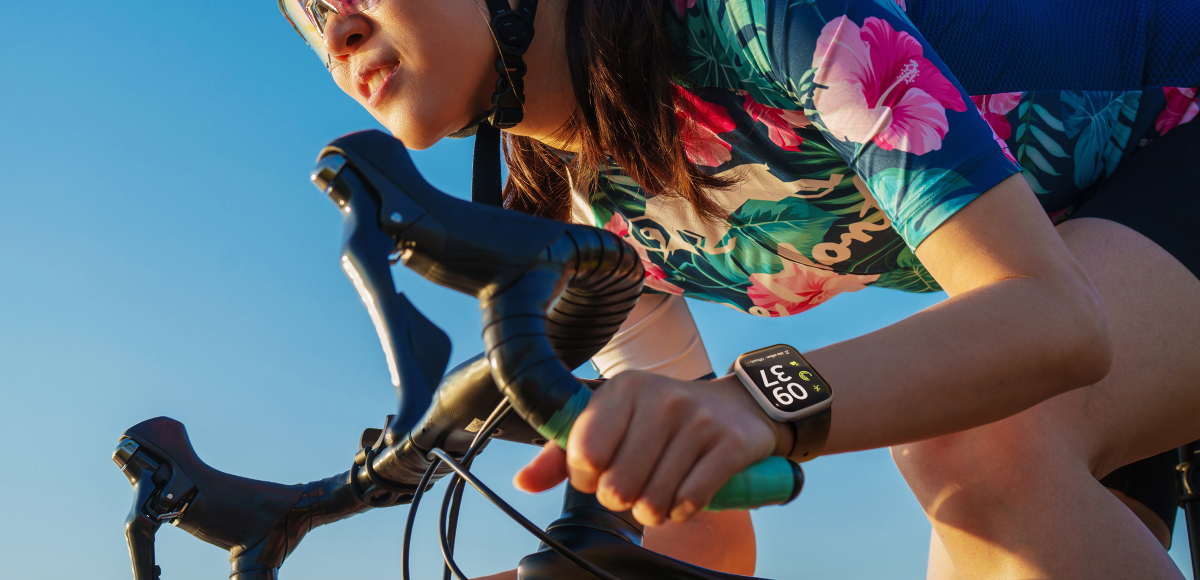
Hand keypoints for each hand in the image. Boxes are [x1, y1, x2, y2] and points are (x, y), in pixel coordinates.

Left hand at [514, 372, 792, 526]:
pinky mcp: (729, 444)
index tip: (600, 472)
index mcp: (623, 389)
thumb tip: (523, 482)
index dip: (587, 478)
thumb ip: (564, 454)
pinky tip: (684, 496)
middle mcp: (660, 399)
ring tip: (659, 494)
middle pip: (617, 487)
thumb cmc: (662, 419)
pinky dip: (683, 511)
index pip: (584, 454)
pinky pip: (690, 501)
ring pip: (653, 500)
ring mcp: (697, 420)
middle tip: (634, 487)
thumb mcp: (614, 421)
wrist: (738, 407)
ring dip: (653, 511)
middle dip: (622, 500)